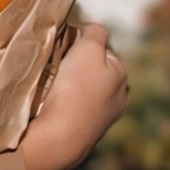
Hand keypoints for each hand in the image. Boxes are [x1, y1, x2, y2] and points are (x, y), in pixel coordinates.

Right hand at [20, 27, 127, 169]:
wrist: (58, 138)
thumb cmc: (75, 88)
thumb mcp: (88, 47)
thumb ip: (94, 32)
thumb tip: (89, 30)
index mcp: (121, 76)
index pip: (100, 48)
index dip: (79, 43)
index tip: (61, 46)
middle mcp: (117, 99)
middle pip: (90, 71)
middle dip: (73, 66)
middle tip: (54, 65)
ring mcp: (100, 120)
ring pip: (79, 92)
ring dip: (65, 87)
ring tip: (48, 87)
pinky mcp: (81, 136)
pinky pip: (69, 111)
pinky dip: (59, 106)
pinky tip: (48, 106)